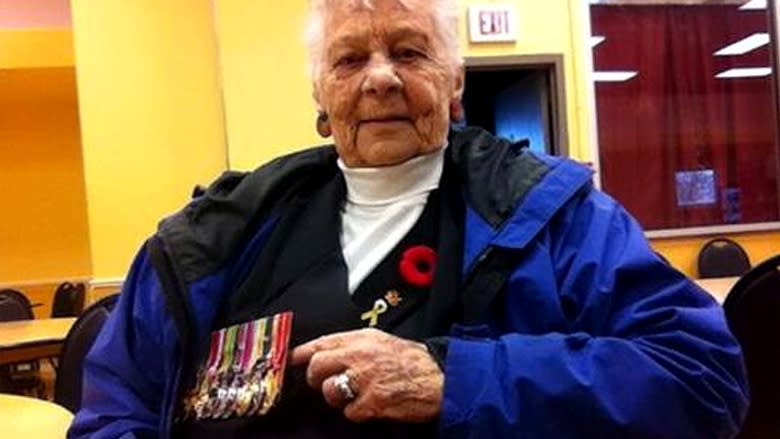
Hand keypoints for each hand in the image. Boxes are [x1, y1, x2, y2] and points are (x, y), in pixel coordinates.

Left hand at [290, 328, 443, 422]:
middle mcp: (359, 356)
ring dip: (337, 397)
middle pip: (317, 368)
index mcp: (360, 339)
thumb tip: (323, 350)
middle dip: (317, 379)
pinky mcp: (372, 402)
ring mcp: (364, 380)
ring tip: (353, 395)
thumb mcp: (380, 340)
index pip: (319, 343)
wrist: (439, 377)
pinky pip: (349, 412)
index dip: (301, 354)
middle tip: (326, 383)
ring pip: (329, 392)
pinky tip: (369, 405)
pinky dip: (356, 412)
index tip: (293, 360)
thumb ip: (351, 343)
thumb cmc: (411, 360)